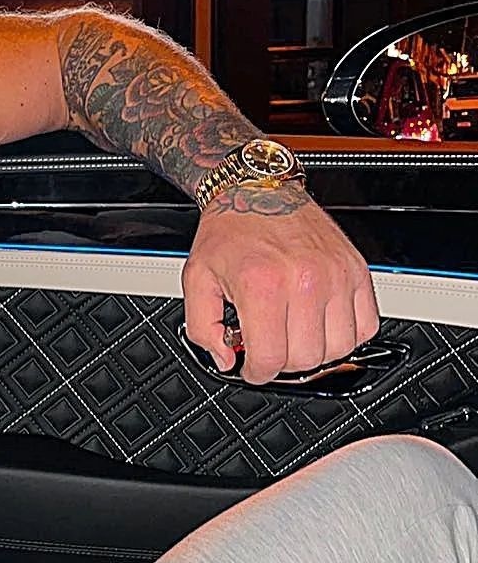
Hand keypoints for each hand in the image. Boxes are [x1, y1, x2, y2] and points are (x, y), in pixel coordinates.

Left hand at [182, 187, 378, 384]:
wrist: (256, 189)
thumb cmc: (229, 231)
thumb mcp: (196, 279)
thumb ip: (203, 329)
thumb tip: (226, 360)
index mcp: (263, 284)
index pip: (271, 358)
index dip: (256, 373)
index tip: (252, 368)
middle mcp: (304, 280)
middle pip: (306, 359)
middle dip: (282, 363)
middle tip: (269, 348)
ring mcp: (335, 274)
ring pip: (338, 348)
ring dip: (314, 352)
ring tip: (293, 336)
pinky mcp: (355, 269)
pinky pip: (366, 325)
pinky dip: (345, 335)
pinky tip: (320, 325)